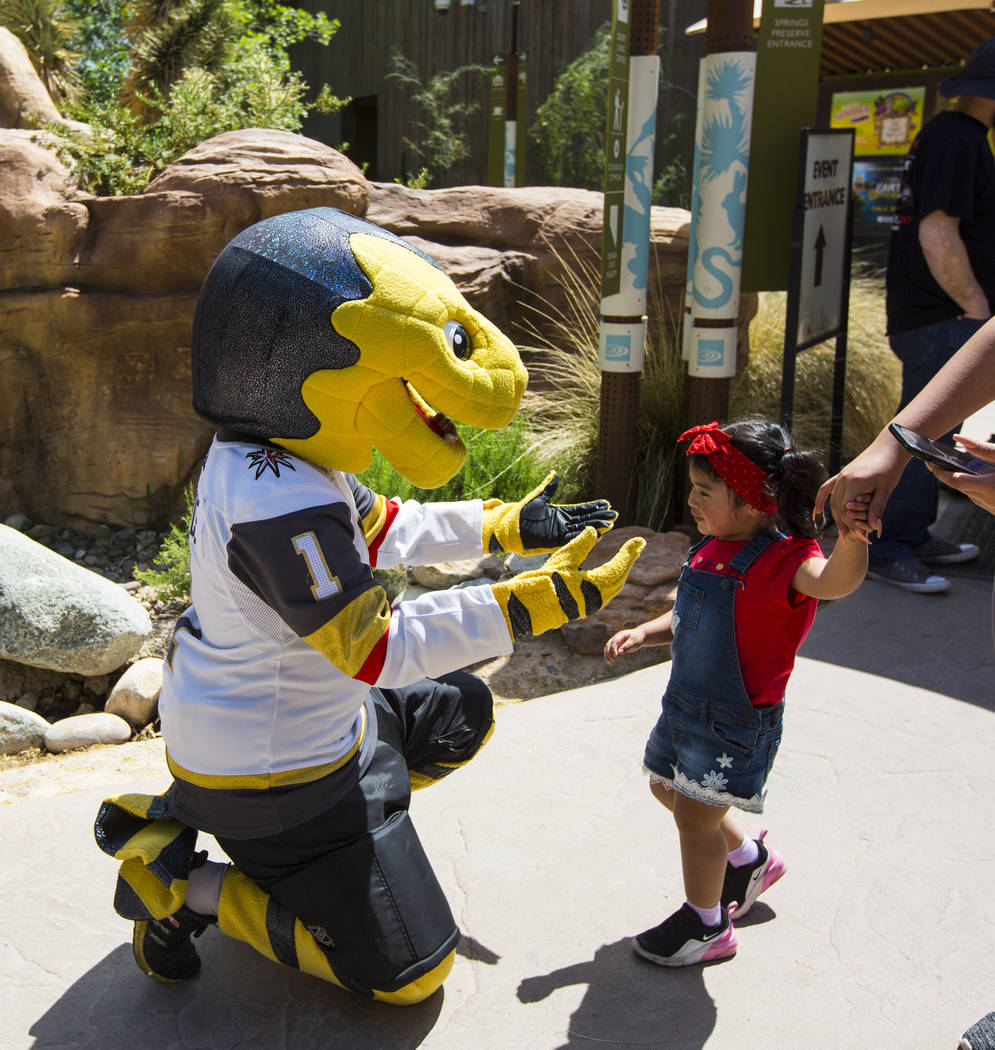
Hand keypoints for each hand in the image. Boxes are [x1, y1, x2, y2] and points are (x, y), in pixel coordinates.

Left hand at [482, 473, 616, 554]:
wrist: (510, 527)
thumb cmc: (522, 513)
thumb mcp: (538, 498)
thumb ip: (549, 487)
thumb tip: (555, 474)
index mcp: (561, 513)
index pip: (581, 510)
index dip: (593, 507)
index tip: (606, 504)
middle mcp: (563, 523)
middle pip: (586, 520)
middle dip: (600, 517)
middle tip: (614, 515)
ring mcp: (560, 533)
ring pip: (582, 529)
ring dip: (596, 527)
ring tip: (610, 524)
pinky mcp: (555, 541)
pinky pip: (572, 539)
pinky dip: (583, 536)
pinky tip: (596, 533)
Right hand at [491, 527, 644, 639]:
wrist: (526, 608)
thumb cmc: (542, 583)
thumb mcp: (562, 560)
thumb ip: (580, 545)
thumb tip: (593, 531)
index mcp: (594, 586)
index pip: (618, 567)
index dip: (630, 553)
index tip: (640, 541)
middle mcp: (596, 598)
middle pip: (619, 578)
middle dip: (629, 561)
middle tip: (637, 547)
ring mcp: (590, 605)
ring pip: (613, 587)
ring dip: (621, 571)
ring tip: (627, 558)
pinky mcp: (583, 607)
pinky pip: (604, 593)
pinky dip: (611, 580)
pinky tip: (609, 574)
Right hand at [604, 626, 645, 664]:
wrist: (639, 636)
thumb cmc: (637, 638)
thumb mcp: (634, 642)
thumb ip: (627, 646)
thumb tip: (619, 652)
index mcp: (621, 635)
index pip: (614, 641)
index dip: (613, 648)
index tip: (615, 655)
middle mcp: (616, 637)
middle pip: (608, 645)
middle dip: (609, 653)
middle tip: (612, 661)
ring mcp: (615, 641)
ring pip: (607, 648)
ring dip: (607, 655)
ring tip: (611, 663)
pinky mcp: (616, 646)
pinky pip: (610, 651)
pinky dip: (609, 656)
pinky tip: (610, 662)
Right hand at [815, 430, 909, 540]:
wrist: (889, 446)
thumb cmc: (891, 467)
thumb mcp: (885, 490)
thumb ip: (876, 509)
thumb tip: (875, 529)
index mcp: (854, 483)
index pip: (846, 510)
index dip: (852, 524)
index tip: (861, 536)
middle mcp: (844, 479)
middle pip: (837, 507)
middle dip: (843, 523)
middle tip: (849, 537)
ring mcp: (841, 476)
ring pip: (833, 500)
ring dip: (836, 515)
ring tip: (842, 530)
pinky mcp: (842, 473)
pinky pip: (827, 488)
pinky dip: (821, 500)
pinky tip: (818, 511)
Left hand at [925, 433, 994, 513]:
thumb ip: (984, 449)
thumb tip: (960, 438)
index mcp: (990, 486)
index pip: (955, 480)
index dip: (938, 471)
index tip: (928, 460)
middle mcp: (988, 500)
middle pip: (958, 487)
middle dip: (943, 474)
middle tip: (931, 459)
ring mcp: (991, 507)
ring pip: (966, 493)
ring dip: (956, 481)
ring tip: (944, 465)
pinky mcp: (994, 510)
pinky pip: (976, 497)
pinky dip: (970, 487)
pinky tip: (965, 476)